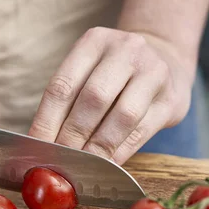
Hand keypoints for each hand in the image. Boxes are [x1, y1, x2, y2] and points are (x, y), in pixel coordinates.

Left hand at [29, 27, 192, 164]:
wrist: (167, 60)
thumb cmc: (115, 75)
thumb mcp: (91, 70)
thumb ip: (69, 101)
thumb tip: (42, 145)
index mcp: (95, 41)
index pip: (63, 85)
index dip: (47, 121)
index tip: (36, 149)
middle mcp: (126, 50)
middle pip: (93, 99)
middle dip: (72, 136)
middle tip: (58, 163)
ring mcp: (154, 73)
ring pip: (122, 116)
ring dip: (98, 148)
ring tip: (81, 168)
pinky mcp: (171, 100)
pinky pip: (142, 131)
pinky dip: (121, 152)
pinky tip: (106, 166)